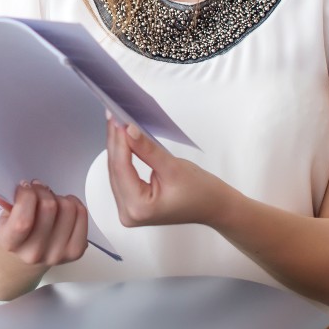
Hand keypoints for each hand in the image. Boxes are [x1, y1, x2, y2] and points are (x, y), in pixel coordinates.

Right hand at [0, 180, 87, 268]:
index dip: (26, 195)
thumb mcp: (6, 216)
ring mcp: (57, 254)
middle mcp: (34, 253)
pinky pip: (82, 214)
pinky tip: (64, 207)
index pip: (23, 220)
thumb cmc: (18, 230)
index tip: (25, 186)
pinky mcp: (76, 251)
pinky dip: (74, 203)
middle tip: (38, 189)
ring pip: (67, 208)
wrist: (28, 252)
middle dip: (42, 190)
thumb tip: (14, 186)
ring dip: (58, 197)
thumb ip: (9, 201)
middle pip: (49, 208)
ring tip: (50, 201)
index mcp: (11, 244)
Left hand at [104, 114, 232, 228]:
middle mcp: (128, 213)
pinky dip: (122, 157)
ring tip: (116, 123)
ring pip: (116, 172)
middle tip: (114, 115)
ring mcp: (128, 210)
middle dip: (116, 141)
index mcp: (138, 208)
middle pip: (115, 170)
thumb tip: (129, 131)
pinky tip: (121, 140)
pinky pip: (121, 176)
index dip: (119, 141)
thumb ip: (147, 149)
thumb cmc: (201, 193)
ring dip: (117, 147)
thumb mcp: (173, 167)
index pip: (121, 168)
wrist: (214, 206)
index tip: (118, 119)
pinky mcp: (131, 203)